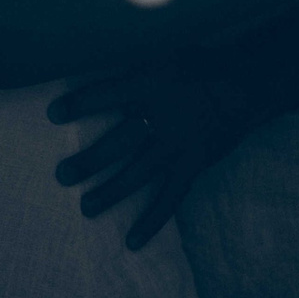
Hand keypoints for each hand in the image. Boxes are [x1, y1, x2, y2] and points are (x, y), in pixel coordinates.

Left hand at [46, 56, 266, 249]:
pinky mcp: (192, 166)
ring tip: (86, 208)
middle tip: (62, 176)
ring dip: (111, 192)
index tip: (53, 113)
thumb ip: (132, 71)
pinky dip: (152, 220)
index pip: (108, 93)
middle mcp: (163, 116)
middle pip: (120, 142)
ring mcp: (178, 145)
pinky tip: (132, 240)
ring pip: (139, 173)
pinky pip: (170, 197)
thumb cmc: (198, 67)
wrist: (245, 85)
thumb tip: (93, 70)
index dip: (80, 103)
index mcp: (152, 83)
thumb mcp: (164, 56)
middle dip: (90, 161)